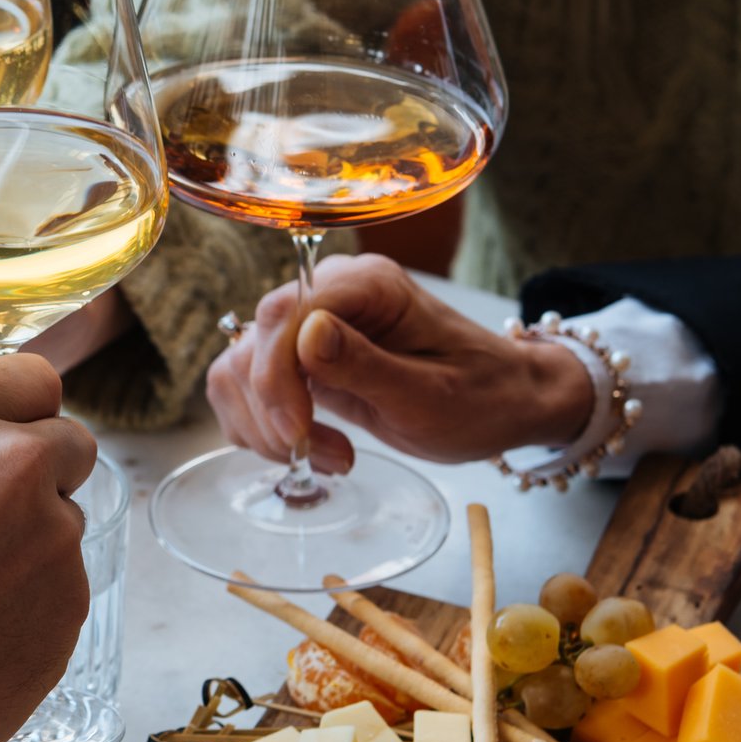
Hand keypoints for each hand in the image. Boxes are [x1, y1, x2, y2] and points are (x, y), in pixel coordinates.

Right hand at [0, 353, 97, 741]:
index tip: (6, 441)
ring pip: (65, 521)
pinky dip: (33, 604)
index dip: (18, 414)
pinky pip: (64, 586)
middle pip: (68, 443)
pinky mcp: (73, 600)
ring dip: (32, 545)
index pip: (32, 377)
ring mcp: (51, 533)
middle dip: (40, 474)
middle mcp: (9, 462)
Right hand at [206, 254, 593, 471]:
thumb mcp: (431, 394)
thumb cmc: (482, 397)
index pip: (284, 316)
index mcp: (367, 286)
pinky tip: (310, 447)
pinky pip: (245, 389)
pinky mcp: (298, 358)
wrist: (503, 402)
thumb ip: (366, 364)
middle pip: (252, 344)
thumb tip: (306, 335)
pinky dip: (263, 430)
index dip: (275, 379)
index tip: (300, 435)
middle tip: (326, 456)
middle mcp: (330, 293)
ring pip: (237, 370)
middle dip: (273, 413)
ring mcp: (310, 324)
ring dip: (266, 428)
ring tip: (326, 456)